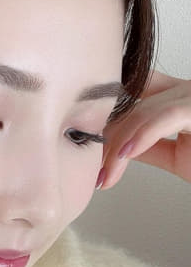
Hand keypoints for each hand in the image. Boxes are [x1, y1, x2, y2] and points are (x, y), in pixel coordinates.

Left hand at [99, 70, 190, 189]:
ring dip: (117, 148)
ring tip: (105, 176)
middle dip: (106, 141)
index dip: (107, 112)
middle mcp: (188, 90)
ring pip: (143, 112)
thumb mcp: (179, 156)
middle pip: (131, 105)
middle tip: (93, 171)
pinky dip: (143, 135)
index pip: (135, 92)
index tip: (86, 139)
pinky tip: (125, 154)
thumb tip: (117, 147)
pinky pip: (168, 115)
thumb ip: (150, 146)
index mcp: (181, 97)